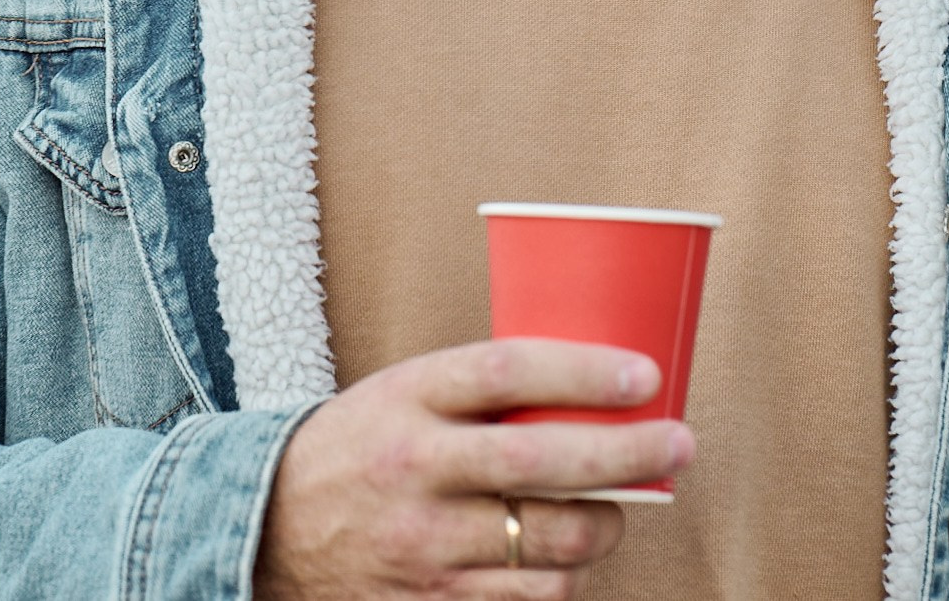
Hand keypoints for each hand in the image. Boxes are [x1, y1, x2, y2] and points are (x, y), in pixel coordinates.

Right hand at [253, 339, 693, 598]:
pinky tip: (567, 555)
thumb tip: (596, 386)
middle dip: (630, 455)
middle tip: (678, 443)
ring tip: (616, 508)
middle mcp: (417, 469)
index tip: (646, 376)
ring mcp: (424, 545)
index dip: (586, 372)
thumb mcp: (406, 390)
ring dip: (605, 526)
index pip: (508, 371)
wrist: (270, 525)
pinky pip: (529, 597)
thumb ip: (484, 390)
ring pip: (552, 543)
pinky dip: (562, 577)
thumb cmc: (363, 444)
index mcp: (409, 397)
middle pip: (545, 462)